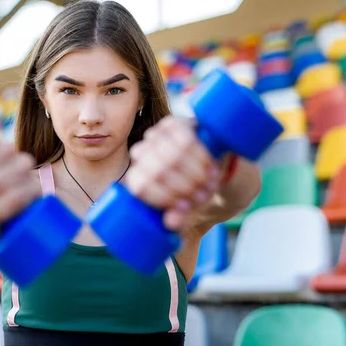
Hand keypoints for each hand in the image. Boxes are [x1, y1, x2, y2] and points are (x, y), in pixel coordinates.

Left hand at [126, 116, 221, 231]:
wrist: (204, 162)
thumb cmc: (190, 190)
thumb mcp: (185, 208)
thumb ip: (178, 219)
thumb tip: (171, 223)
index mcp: (136, 178)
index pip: (141, 186)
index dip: (165, 197)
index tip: (186, 206)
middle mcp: (140, 154)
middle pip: (159, 171)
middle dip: (185, 187)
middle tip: (203, 195)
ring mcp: (154, 136)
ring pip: (173, 154)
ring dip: (195, 171)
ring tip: (209, 182)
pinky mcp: (171, 123)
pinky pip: (184, 136)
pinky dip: (198, 153)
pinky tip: (209, 163)